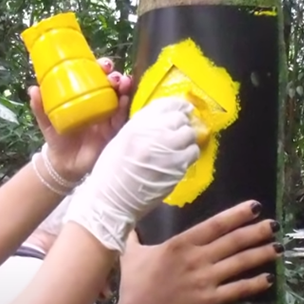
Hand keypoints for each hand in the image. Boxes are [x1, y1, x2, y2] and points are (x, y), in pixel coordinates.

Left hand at [28, 58, 132, 180]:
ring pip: (120, 98)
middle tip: (112, 73)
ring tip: (123, 81)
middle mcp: (99, 104)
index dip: (100, 68)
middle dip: (115, 76)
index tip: (101, 64)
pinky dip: (124, 108)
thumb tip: (33, 89)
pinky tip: (124, 99)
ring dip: (124, 87)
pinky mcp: (113, 131)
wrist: (63, 164)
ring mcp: (108, 117)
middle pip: (111, 85)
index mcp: (84, 97)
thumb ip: (40, 106)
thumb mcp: (46, 120)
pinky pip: (121, 118)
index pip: (95, 77)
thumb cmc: (57, 137)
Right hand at [64, 97, 199, 251]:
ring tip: (180, 148)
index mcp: (138, 124)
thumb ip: (144, 127)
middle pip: (181, 119)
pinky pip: (192, 154)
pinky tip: (180, 161)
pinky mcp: (177, 167)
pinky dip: (189, 155)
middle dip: (182, 124)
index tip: (182, 110)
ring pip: (190, 135)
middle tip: (179, 132)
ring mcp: (168, 150)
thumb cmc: (112, 170)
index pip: (167, 104)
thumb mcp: (123, 138)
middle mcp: (155, 132)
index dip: (178, 106)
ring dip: (187, 140)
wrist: (111, 199)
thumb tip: (167, 120)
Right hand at [115, 201, 279, 303]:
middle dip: (257, 231)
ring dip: (262, 254)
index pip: (216, 224)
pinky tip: (269, 279)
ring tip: (279, 248)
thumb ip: (134, 236)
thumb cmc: (135, 286)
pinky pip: (238, 290)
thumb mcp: (132, 254)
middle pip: (234, 241)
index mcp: (181, 243)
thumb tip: (127, 222)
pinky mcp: (211, 300)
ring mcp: (206, 279)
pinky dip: (255, 284)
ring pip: (240, 263)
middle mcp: (198, 258)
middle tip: (276, 225)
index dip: (237, 214)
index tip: (256, 206)